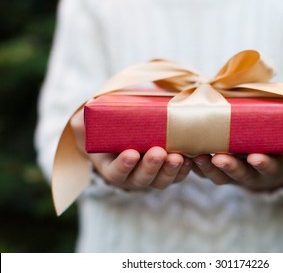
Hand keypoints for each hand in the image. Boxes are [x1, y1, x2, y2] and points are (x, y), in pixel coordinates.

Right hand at [70, 109, 191, 189]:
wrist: (126, 131)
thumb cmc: (108, 127)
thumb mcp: (92, 122)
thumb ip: (87, 117)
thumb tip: (90, 104)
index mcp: (111, 167)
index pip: (115, 173)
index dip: (123, 166)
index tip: (131, 153)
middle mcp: (131, 176)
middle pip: (141, 179)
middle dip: (151, 166)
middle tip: (159, 152)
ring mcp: (151, 175)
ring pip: (161, 180)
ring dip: (170, 170)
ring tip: (177, 156)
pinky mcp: (167, 171)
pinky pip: (177, 175)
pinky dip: (185, 169)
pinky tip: (192, 159)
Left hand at [193, 127, 282, 190]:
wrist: (265, 156)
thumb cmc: (281, 147)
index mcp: (272, 166)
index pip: (267, 168)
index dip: (262, 164)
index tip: (256, 157)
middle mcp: (250, 174)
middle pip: (239, 175)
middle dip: (230, 167)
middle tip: (220, 157)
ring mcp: (231, 173)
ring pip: (217, 176)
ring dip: (206, 168)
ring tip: (196, 156)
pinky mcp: (215, 168)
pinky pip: (202, 170)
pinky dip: (192, 165)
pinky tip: (182, 155)